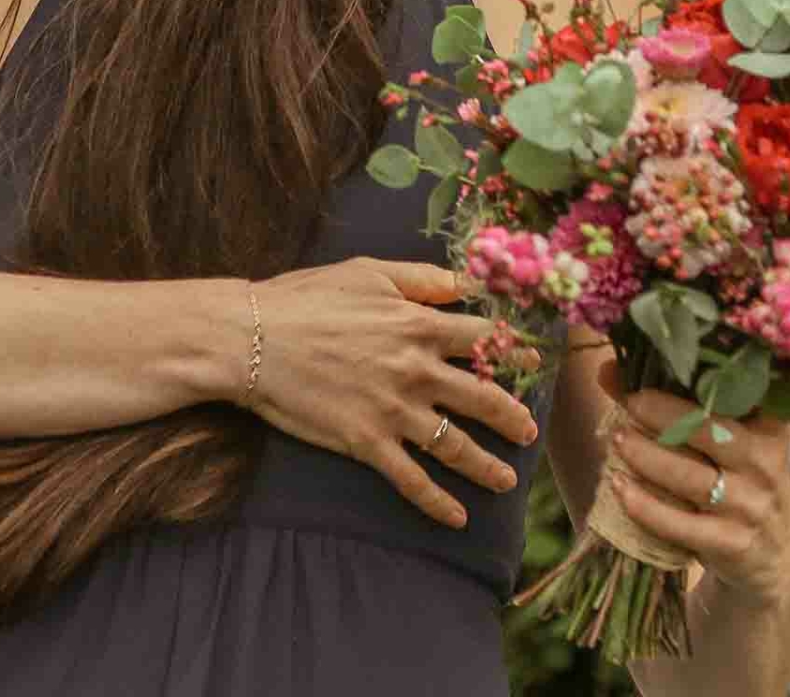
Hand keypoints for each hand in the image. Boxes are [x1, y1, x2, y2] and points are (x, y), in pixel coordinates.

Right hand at [239, 257, 539, 529]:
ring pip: (456, 446)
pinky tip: (457, 518)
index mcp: (419, 325)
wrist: (252, 340)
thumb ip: (421, 279)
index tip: (537, 364)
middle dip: (513, 418)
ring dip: (487, 467)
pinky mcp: (367, 443)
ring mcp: (394, 410)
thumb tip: (462, 283)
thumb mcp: (368, 272)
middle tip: (529, 432)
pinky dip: (438, 503)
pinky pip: (413, 480)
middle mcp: (417, 370)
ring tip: (507, 481)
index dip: (517, 351)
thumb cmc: (305, 298)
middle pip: (484, 398)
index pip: (487, 339)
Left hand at [600, 359, 789, 624]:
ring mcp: (750, 507)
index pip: (738, 394)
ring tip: (617, 440)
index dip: (696, 375)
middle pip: (710, 431)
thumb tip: (611, 369)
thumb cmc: (738, 483)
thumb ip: (680, 408)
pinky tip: (619, 487)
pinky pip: (682, 525)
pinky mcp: (732, 545)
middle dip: (664, 413)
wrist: (772, 556)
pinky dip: (646, 506)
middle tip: (629, 402)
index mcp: (768, 429)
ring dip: (648, 456)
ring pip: (692, 477)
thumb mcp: (727, 445)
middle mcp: (764, 465)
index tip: (655, 358)